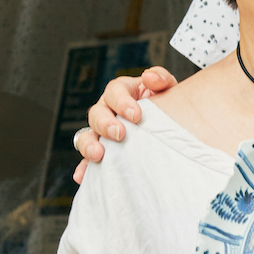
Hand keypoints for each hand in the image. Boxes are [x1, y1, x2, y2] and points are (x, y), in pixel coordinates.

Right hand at [72, 66, 178, 181]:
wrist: (170, 131)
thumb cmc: (166, 106)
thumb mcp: (168, 89)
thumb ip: (161, 79)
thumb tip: (150, 77)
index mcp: (122, 92)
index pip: (114, 91)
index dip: (122, 101)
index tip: (136, 115)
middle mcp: (108, 111)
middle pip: (97, 113)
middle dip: (106, 124)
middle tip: (120, 134)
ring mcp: (103, 133)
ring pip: (87, 135)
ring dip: (89, 145)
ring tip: (98, 155)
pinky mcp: (103, 153)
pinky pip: (88, 161)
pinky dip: (85, 168)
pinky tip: (83, 176)